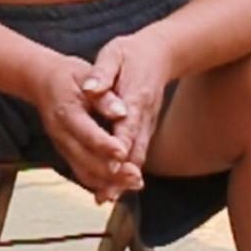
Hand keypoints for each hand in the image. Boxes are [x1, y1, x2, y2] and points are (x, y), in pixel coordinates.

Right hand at [30, 53, 136, 201]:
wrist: (42, 80)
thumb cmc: (68, 75)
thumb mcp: (85, 74)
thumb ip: (104, 96)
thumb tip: (121, 112)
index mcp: (66, 112)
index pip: (86, 133)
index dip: (105, 145)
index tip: (124, 152)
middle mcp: (61, 134)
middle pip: (85, 160)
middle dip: (111, 172)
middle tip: (136, 177)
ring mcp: (62, 146)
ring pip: (84, 171)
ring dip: (109, 182)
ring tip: (133, 184)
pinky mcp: (67, 153)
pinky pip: (82, 173)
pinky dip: (100, 183)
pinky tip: (119, 188)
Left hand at [81, 33, 173, 194]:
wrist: (160, 53)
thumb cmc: (132, 53)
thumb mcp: (114, 54)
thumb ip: (103, 72)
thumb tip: (90, 88)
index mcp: (136, 96)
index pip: (127, 125)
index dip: (120, 144)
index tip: (111, 163)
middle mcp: (144, 115)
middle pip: (134, 148)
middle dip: (121, 172)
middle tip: (107, 193)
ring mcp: (147, 124)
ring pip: (138, 156)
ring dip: (124, 178)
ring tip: (107, 197)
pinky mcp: (145, 129)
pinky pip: (138, 154)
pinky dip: (128, 171)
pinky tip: (114, 187)